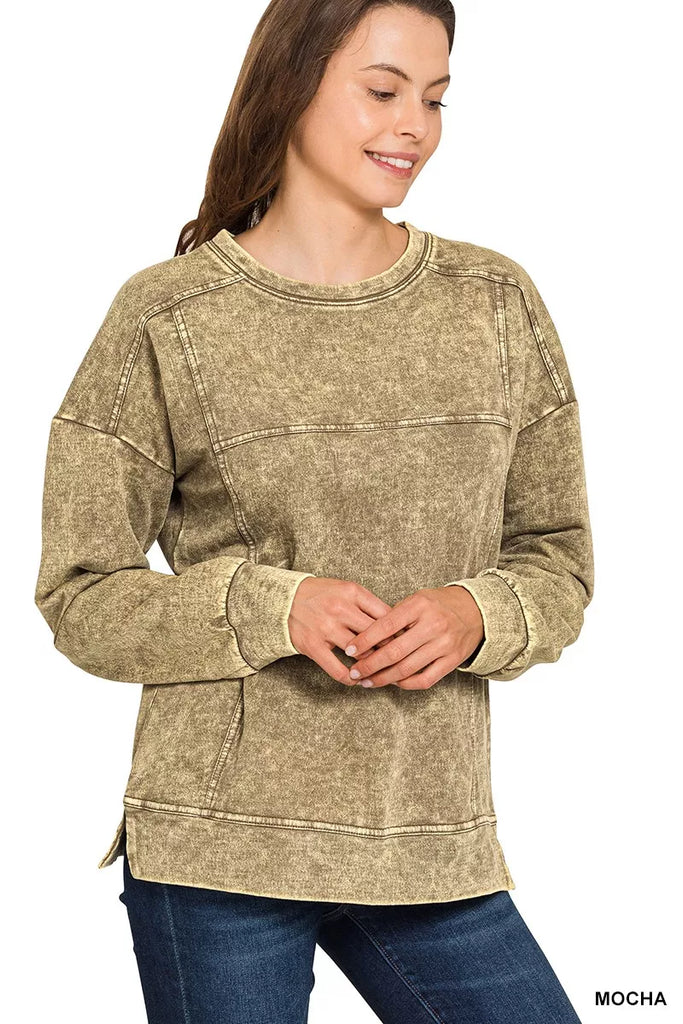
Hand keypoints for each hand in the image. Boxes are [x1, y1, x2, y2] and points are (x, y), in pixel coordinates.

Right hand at [288, 577, 395, 685]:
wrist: (283, 599)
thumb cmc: (320, 595)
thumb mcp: (345, 589)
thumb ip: (368, 604)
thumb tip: (395, 625)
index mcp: (352, 592)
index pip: (386, 615)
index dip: (399, 630)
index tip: (405, 641)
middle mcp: (340, 609)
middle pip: (377, 634)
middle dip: (390, 649)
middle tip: (398, 660)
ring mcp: (326, 628)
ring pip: (360, 652)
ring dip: (371, 664)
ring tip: (379, 670)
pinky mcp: (313, 645)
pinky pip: (337, 669)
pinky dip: (350, 678)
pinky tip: (357, 680)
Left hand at [341, 585, 483, 689]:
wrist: (477, 611)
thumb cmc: (440, 604)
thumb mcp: (418, 599)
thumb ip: (395, 616)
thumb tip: (368, 637)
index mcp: (419, 606)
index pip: (385, 626)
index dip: (364, 640)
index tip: (349, 650)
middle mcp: (433, 625)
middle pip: (394, 651)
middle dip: (370, 665)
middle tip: (354, 672)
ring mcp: (444, 645)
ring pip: (407, 669)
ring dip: (383, 678)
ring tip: (367, 682)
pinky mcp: (452, 661)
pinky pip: (425, 679)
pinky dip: (406, 684)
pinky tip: (393, 683)